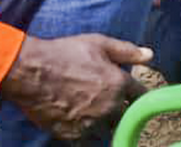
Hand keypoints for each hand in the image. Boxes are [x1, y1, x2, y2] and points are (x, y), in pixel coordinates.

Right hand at [0, 34, 151, 140]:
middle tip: (109, 103)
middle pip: (126, 116)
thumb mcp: (98, 44)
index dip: (137, 94)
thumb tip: (150, 55)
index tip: (133, 95)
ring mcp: (92, 123)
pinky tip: (80, 124)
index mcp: (119, 83)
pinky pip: (88, 141)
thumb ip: (127, 51)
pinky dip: (87, 135)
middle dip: (121, 110)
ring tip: (93, 114)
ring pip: (108, 130)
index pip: (141, 95)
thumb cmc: (64, 54)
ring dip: (105, 125)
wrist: (30, 73)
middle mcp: (110, 106)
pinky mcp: (74, 135)